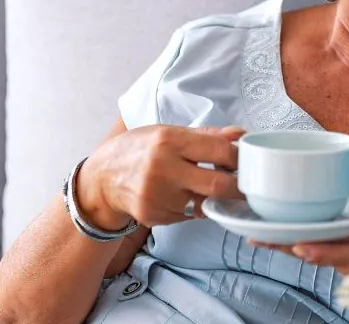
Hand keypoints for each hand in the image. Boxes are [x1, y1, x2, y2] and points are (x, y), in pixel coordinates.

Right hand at [78, 124, 244, 228]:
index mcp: (170, 140)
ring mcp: (157, 196)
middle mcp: (163, 168)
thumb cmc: (139, 149)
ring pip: (204, 204)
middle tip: (245, 186)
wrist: (101, 177)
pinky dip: (192, 208)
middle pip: (217, 185)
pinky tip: (183, 197)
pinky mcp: (153, 216)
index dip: (239, 158)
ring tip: (210, 188)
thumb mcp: (169, 132)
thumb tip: (240, 134)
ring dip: (213, 199)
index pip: (220, 151)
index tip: (246, 161)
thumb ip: (207, 135)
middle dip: (237, 188)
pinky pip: (187, 216)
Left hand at [256, 149, 348, 273]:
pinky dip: (307, 247)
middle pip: (315, 257)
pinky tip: (287, 236)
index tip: (291, 241)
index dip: (310, 249)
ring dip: (292, 247)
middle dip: (285, 246)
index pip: (334, 254)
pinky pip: (326, 258)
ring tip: (262, 234)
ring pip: (318, 259)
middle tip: (255, 236)